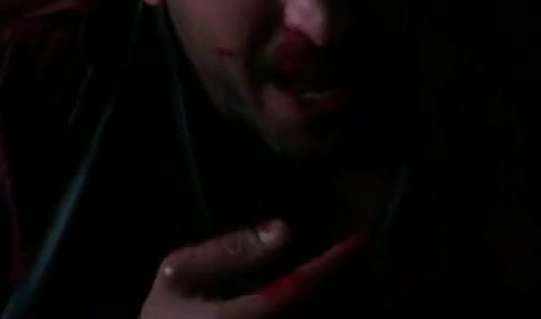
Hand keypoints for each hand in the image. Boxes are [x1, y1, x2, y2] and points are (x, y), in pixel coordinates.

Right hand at [139, 220, 362, 318]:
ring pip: (326, 318)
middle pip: (324, 312)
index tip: (359, 241)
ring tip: (369, 278)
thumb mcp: (177, 275)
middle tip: (376, 259)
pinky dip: (336, 311)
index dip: (333, 264)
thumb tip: (282, 230)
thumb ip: (227, 251)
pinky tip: (343, 300)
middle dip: (354, 287)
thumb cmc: (164, 318)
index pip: (299, 288)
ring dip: (350, 303)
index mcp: (241, 318)